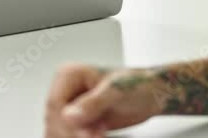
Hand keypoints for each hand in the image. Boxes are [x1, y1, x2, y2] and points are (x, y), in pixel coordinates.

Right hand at [45, 65, 162, 137]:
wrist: (152, 95)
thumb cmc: (137, 84)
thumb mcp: (117, 91)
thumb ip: (93, 103)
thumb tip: (69, 116)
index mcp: (69, 75)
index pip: (55, 104)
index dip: (67, 123)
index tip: (84, 135)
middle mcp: (66, 90)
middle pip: (55, 120)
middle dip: (74, 133)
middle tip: (96, 136)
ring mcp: (71, 106)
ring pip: (60, 130)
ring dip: (76, 137)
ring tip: (100, 135)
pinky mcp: (78, 121)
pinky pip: (69, 135)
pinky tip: (98, 136)